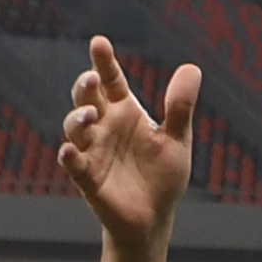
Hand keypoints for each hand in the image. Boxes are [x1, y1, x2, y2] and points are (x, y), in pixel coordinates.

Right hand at [57, 37, 195, 251]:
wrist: (154, 218)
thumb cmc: (163, 176)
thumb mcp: (177, 138)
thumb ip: (180, 107)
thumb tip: (192, 68)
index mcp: (124, 112)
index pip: (110, 80)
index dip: (103, 62)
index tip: (99, 43)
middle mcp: (104, 127)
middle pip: (87, 99)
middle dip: (84, 87)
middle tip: (92, 78)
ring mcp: (93, 152)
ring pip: (74, 128)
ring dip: (77, 119)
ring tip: (89, 115)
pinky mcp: (88, 179)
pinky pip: (74, 166)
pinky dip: (70, 157)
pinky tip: (70, 151)